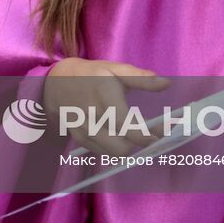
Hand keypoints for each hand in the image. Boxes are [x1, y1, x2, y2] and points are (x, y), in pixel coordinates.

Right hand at [43, 56, 169, 155]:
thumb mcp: (115, 69)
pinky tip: (119, 135)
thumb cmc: (92, 74)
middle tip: (151, 135)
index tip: (162, 134)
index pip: (126, 124)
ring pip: (113, 153)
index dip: (145, 135)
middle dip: (140, 144)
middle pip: (122, 147)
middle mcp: (92, 115)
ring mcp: (84, 130)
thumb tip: (166, 83)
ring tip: (136, 136)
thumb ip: (141, 78)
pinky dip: (115, 147)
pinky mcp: (79, 139)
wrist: (56, 82)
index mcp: (104, 94)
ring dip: (129, 147)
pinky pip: (103, 152)